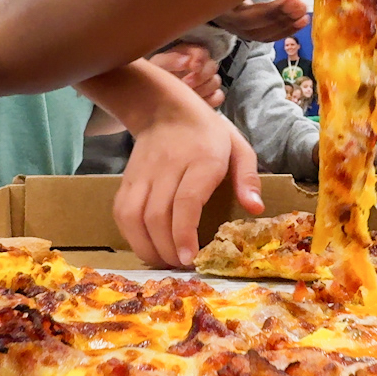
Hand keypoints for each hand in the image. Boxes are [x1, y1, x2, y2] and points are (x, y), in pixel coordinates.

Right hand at [114, 84, 262, 267]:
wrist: (164, 108)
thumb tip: (255, 208)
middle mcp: (168, 168)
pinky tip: (146, 246)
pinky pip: (121, 212)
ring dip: (147, 247)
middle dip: (167, 249)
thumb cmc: (207, 132)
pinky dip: (131, 235)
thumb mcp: (238, 147)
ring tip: (164, 262)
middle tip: (181, 266)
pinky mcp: (127, 180)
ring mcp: (143, 174)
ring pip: (134, 217)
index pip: (186, 201)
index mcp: (201, 160)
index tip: (189, 258)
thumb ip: (248, 177)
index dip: (184, 233)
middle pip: (158, 216)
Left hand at [150, 44, 223, 107]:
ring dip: (202, 89)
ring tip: (186, 94)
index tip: (193, 67)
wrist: (152, 97)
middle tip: (185, 84)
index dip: (200, 58)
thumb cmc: (154, 76)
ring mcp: (205, 82)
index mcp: (188, 54)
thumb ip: (171, 60)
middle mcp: (199, 66)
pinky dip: (209, 100)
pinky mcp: (209, 97)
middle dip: (200, 76)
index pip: (203, 51)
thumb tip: (187, 61)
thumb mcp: (157, 65)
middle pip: (213, 66)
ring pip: (216, 82)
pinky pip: (218, 97)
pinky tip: (196, 101)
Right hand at [215, 0, 309, 42]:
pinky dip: (283, 31)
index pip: (248, 17)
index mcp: (222, 7)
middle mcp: (228, 23)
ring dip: (285, 28)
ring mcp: (237, 29)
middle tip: (302, 8)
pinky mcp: (246, 31)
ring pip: (262, 35)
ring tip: (304, 19)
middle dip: (281, 19)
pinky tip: (299, 23)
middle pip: (256, 28)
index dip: (271, 11)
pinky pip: (265, 36)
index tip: (292, 0)